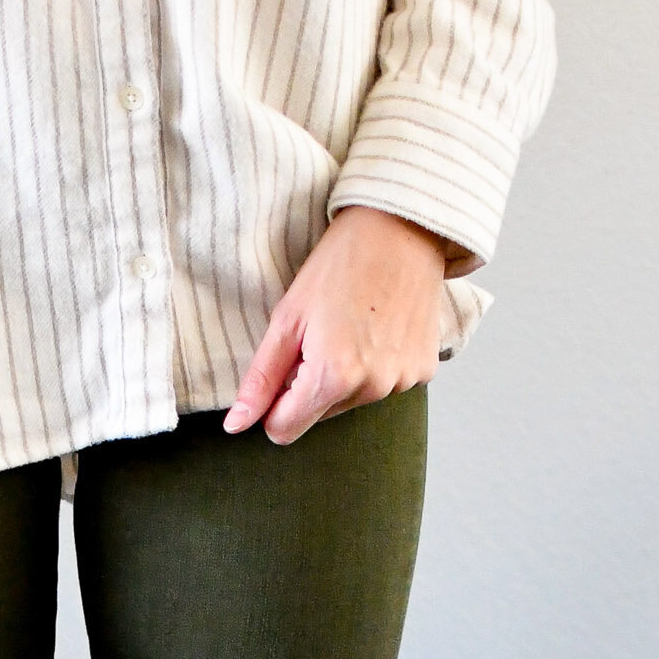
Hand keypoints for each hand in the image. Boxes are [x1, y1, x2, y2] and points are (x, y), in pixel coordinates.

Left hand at [223, 205, 450, 446]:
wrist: (401, 228)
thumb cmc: (340, 264)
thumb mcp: (287, 318)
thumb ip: (261, 379)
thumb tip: (236, 425)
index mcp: (332, 377)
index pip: (283, 430)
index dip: (274, 404)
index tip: (282, 370)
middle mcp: (372, 388)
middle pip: (318, 415)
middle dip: (310, 385)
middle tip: (320, 334)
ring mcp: (402, 381)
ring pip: (351, 401)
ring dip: (344, 375)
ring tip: (352, 326)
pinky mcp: (423, 371)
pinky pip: (384, 385)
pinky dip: (376, 365)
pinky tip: (379, 328)